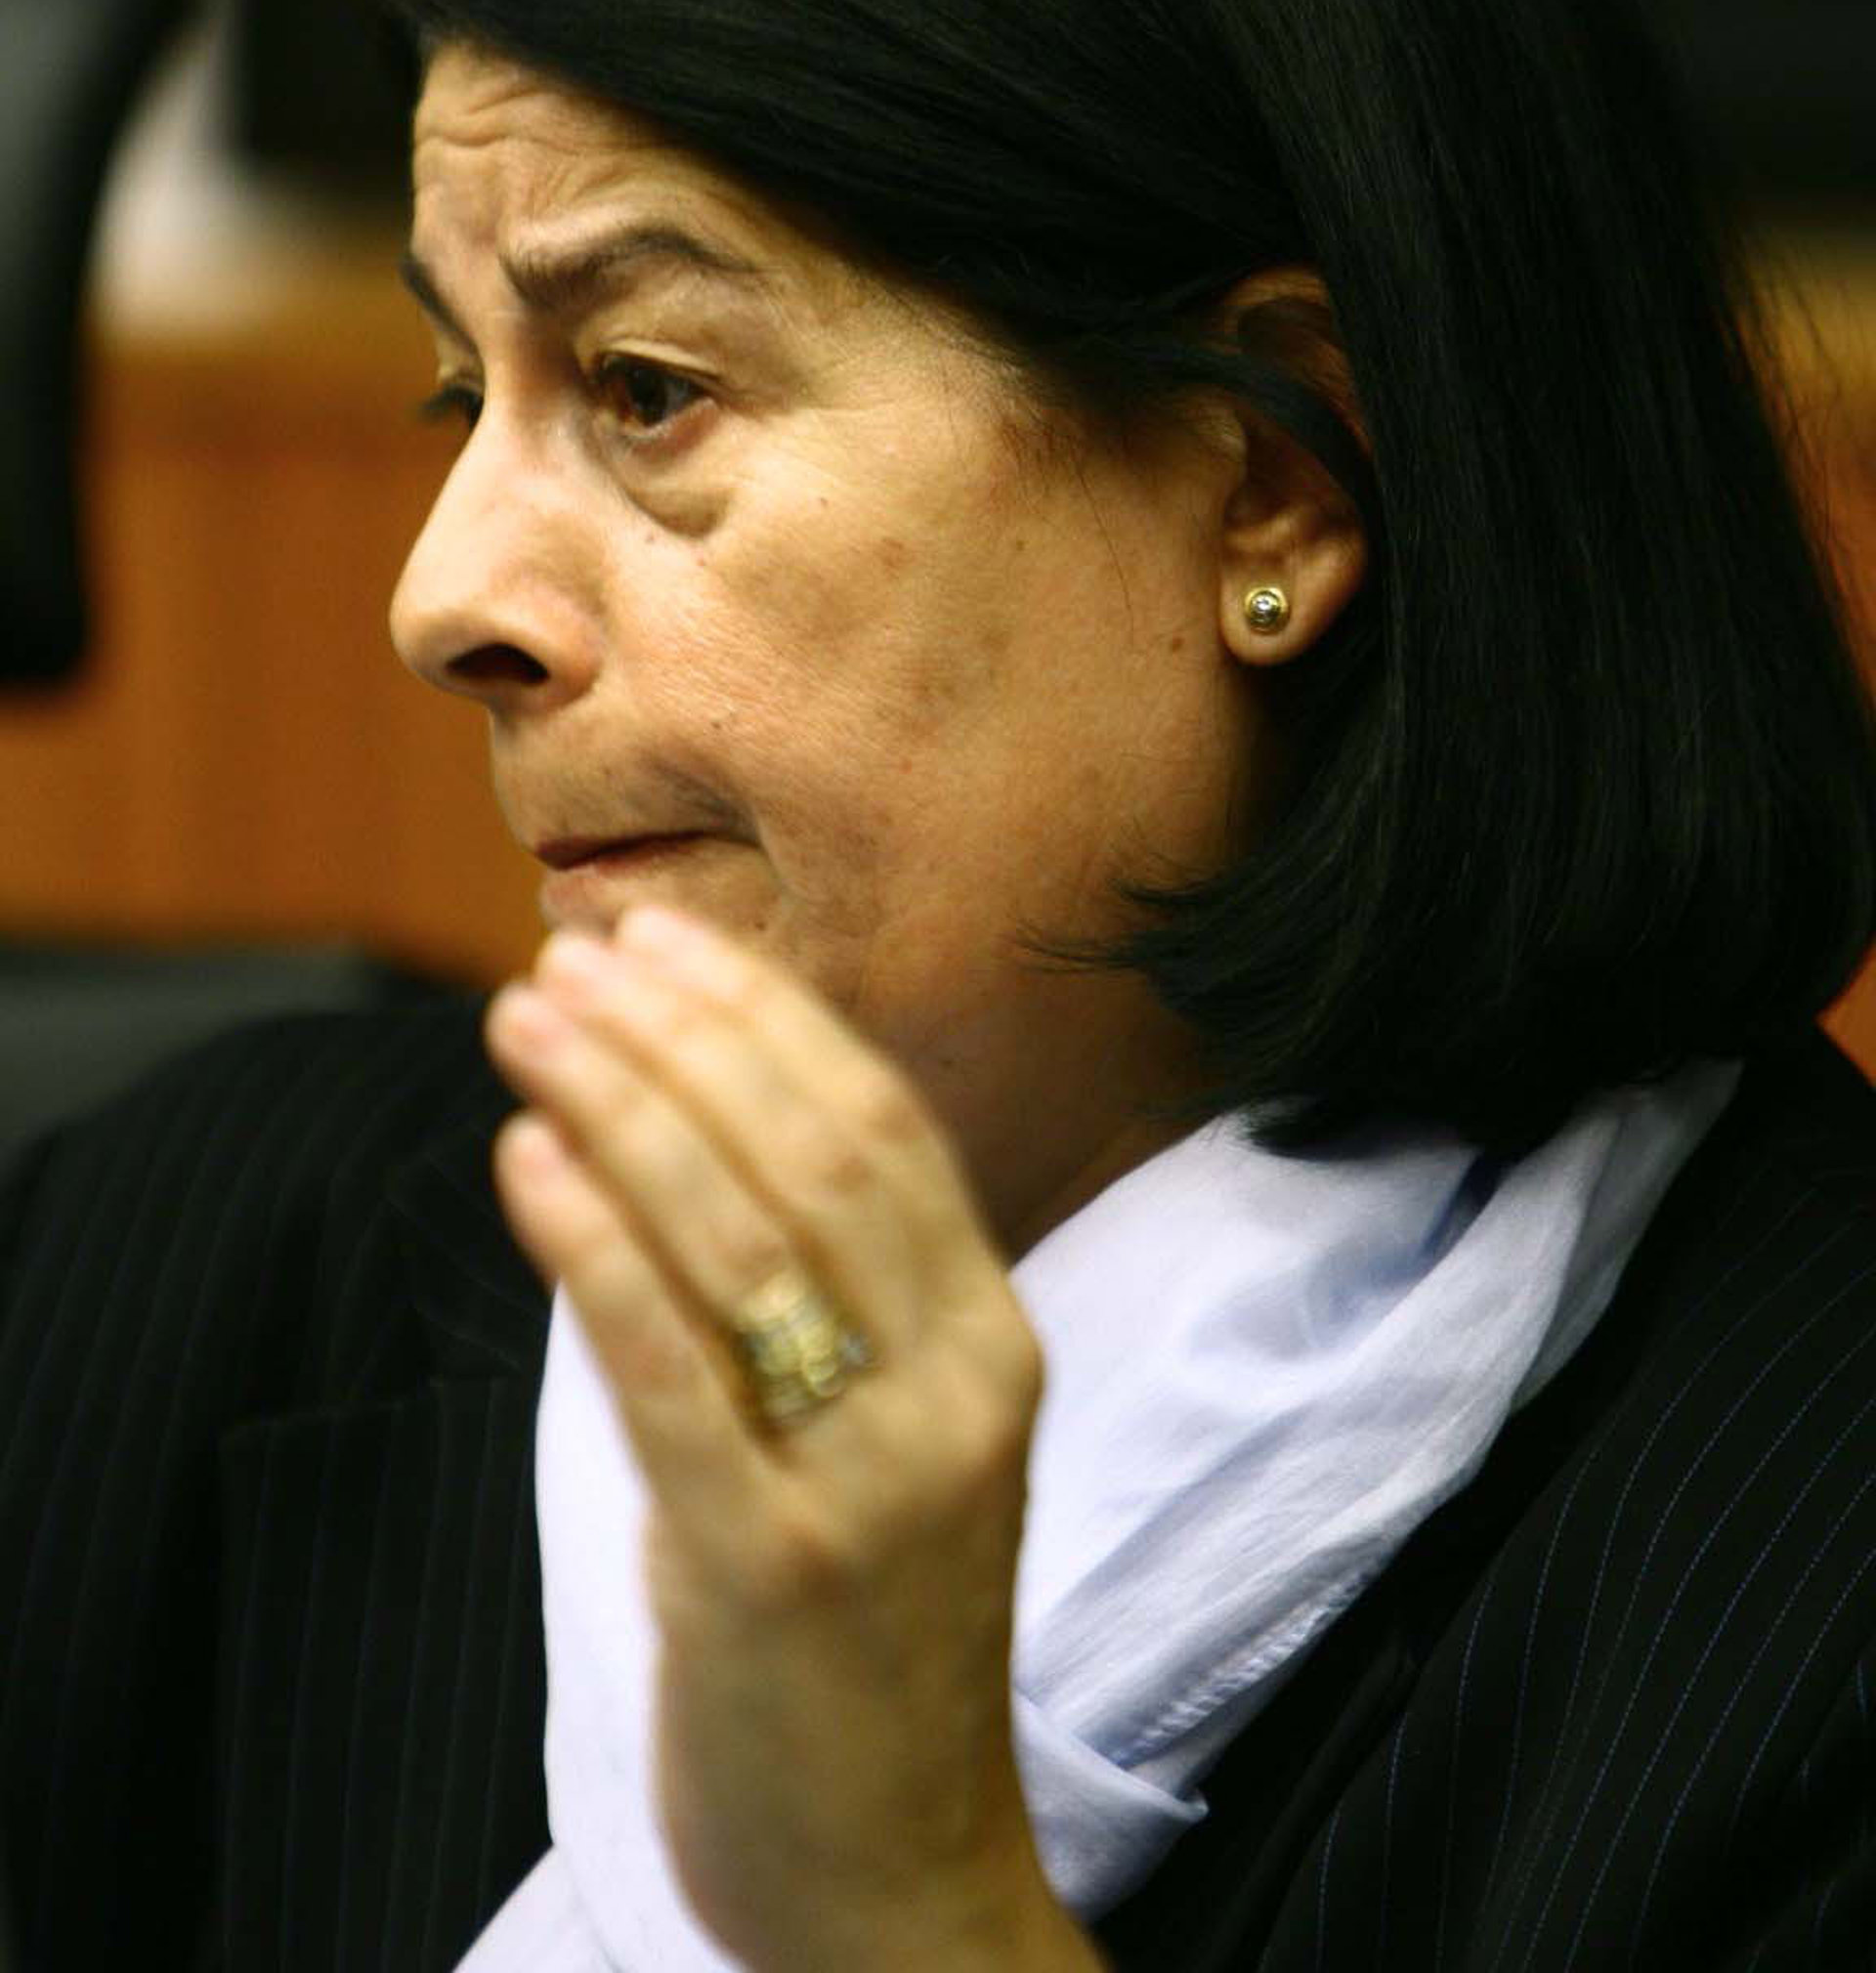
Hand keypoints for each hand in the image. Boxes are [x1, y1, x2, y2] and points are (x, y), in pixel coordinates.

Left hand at [485, 905, 1099, 1972]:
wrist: (902, 1881)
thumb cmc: (877, 1642)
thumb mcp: (894, 1446)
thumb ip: (825, 1303)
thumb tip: (680, 1126)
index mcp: (995, 1345)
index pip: (877, 1126)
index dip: (761, 1015)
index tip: (655, 938)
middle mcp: (953, 1392)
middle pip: (806, 1154)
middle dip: (676, 1034)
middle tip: (564, 958)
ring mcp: (871, 1480)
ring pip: (734, 1236)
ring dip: (616, 1104)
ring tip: (521, 1024)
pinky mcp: (769, 1566)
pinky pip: (672, 1372)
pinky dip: (593, 1248)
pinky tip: (525, 1160)